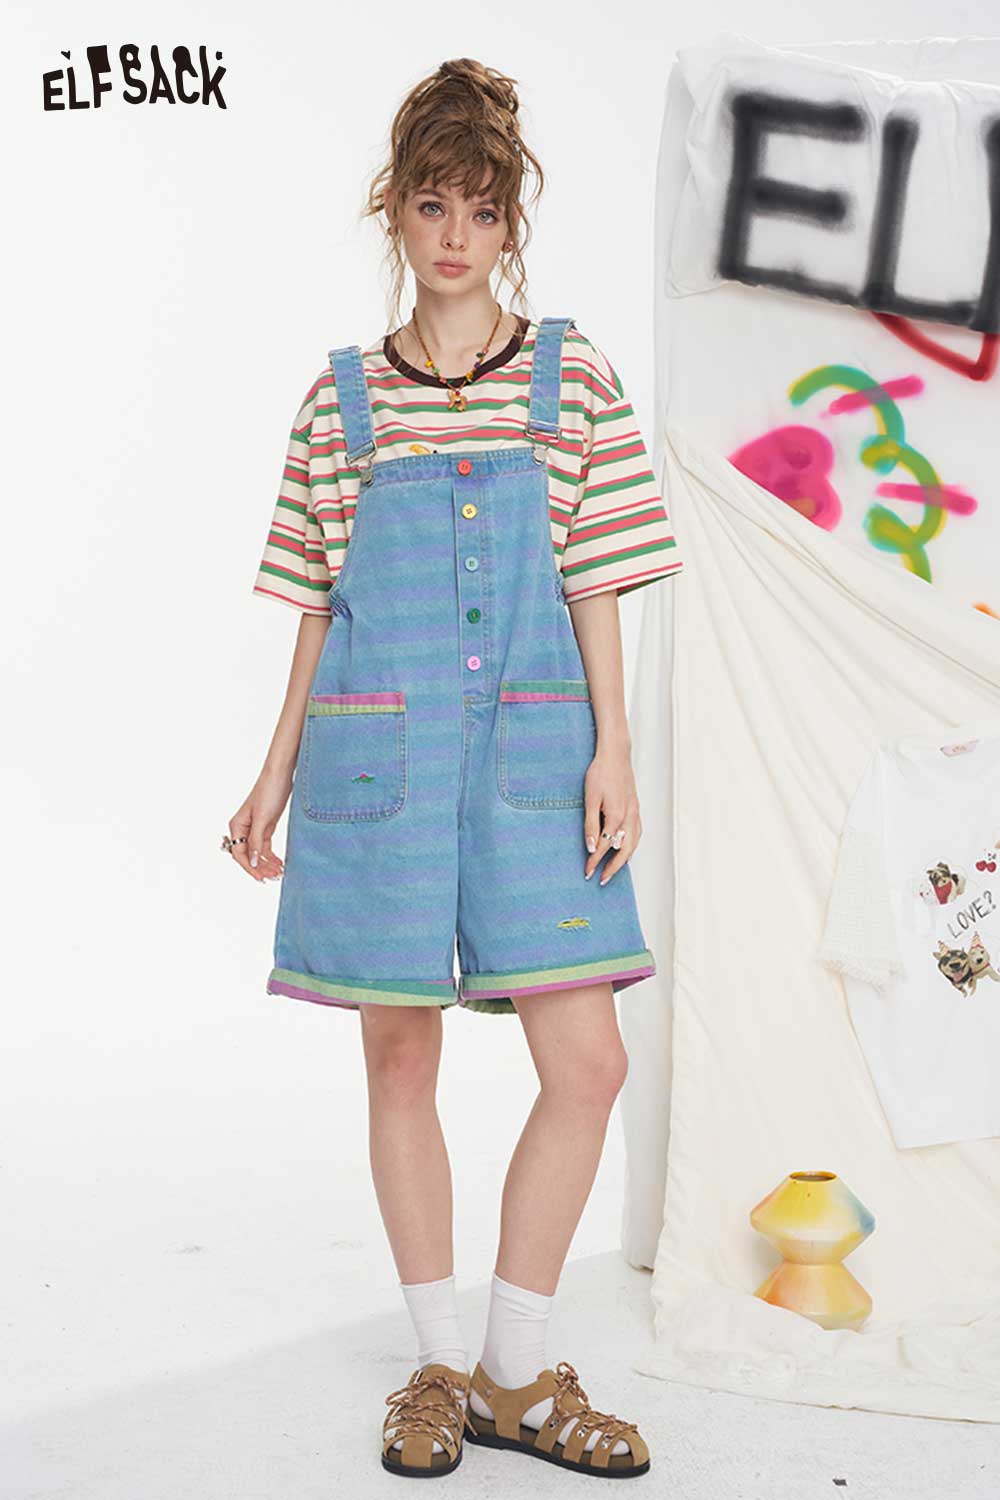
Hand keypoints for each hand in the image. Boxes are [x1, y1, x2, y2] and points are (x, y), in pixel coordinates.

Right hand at [226, 764, 293, 881]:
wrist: (281, 774)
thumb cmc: (269, 792)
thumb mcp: (263, 818)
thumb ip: (256, 841)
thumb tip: (252, 862)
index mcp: (237, 826)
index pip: (240, 854)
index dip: (250, 868)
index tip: (262, 879)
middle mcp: (243, 828)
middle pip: (248, 856)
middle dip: (260, 868)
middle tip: (273, 879)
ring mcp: (255, 828)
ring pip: (258, 853)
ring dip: (267, 864)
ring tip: (280, 874)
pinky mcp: (266, 826)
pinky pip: (265, 847)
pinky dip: (272, 856)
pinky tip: (280, 864)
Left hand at [583, 744, 642, 884]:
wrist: (616, 755)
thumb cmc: (600, 774)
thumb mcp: (590, 799)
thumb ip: (591, 825)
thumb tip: (592, 847)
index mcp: (616, 816)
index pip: (605, 846)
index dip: (595, 861)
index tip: (587, 872)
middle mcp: (629, 817)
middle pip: (624, 851)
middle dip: (613, 867)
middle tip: (601, 879)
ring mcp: (635, 812)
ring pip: (634, 843)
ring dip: (624, 859)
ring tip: (614, 869)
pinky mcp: (636, 808)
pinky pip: (638, 833)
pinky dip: (633, 845)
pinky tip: (627, 849)